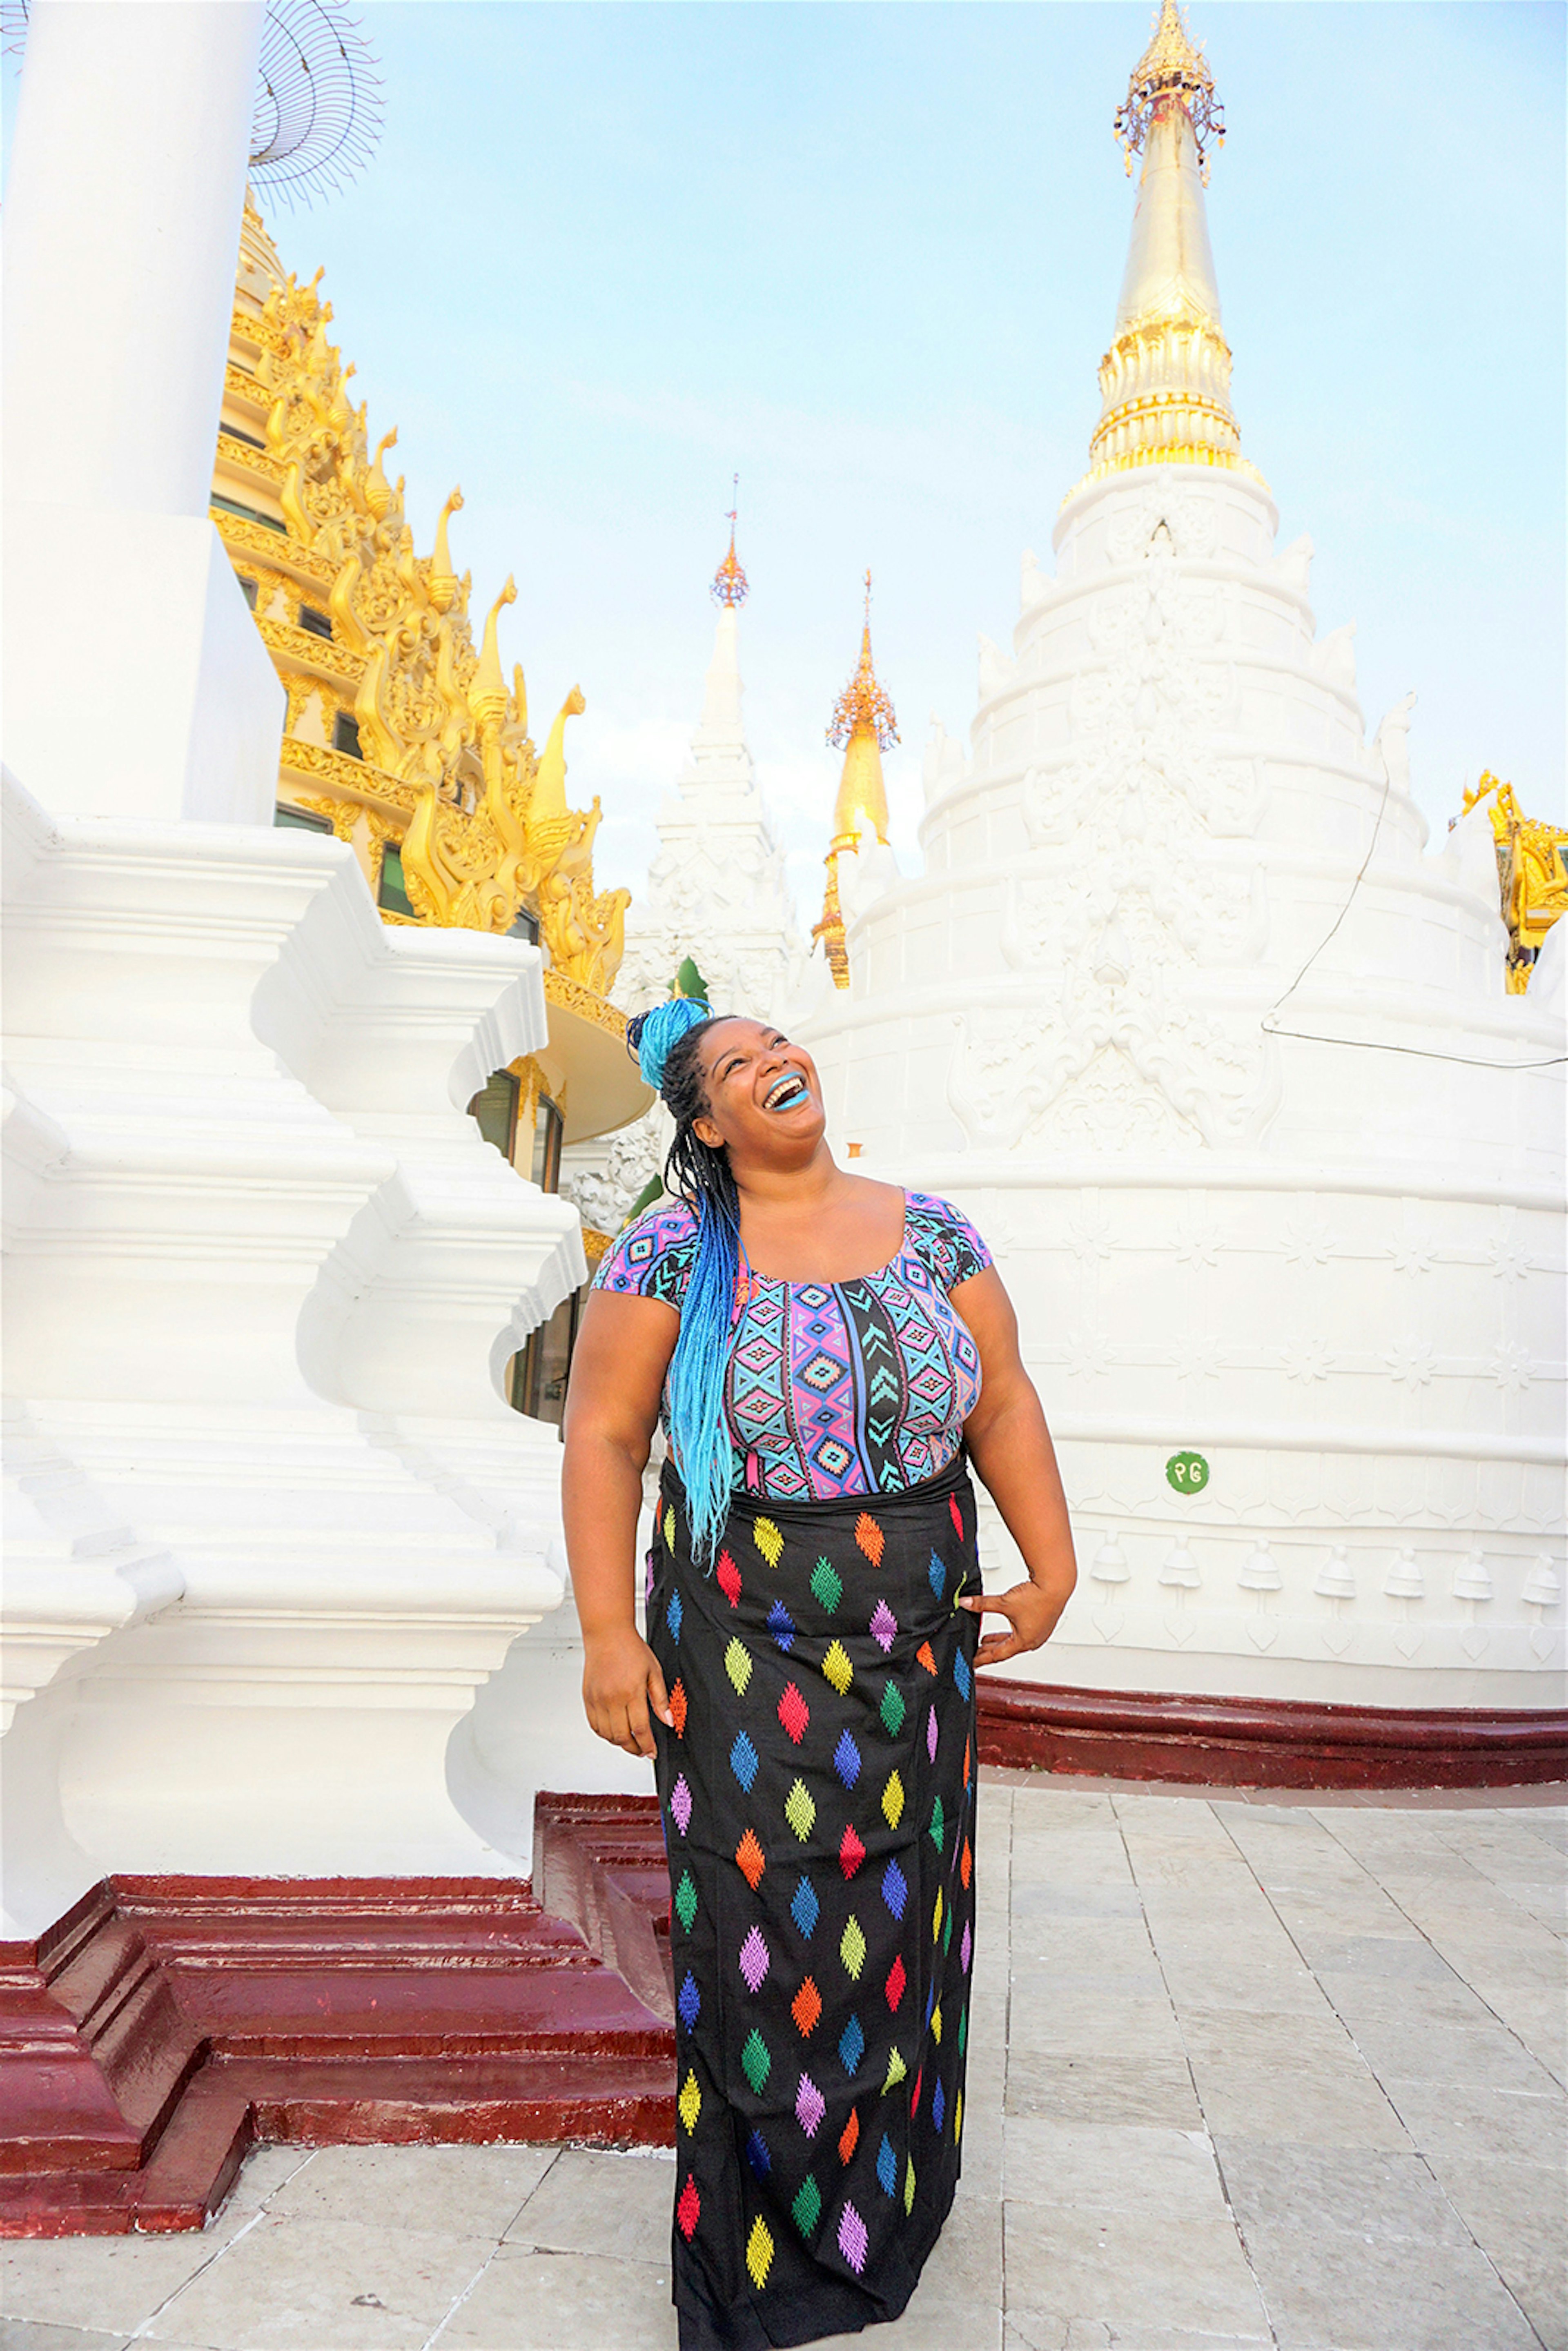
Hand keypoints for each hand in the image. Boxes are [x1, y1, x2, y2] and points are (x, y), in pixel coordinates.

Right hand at [582, 1626, 672, 1757]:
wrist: (607, 1634)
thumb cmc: (630, 1649)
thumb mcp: (654, 1672)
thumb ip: (660, 1699)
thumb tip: (668, 1721)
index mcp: (631, 1692)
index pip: (640, 1729)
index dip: (647, 1745)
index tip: (652, 1752)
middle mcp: (612, 1698)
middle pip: (622, 1736)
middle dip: (634, 1748)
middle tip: (642, 1750)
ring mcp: (597, 1699)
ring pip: (607, 1734)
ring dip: (619, 1743)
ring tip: (630, 1742)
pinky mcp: (587, 1698)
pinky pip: (594, 1725)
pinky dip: (604, 1734)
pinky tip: (613, 1732)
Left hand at [959, 1581, 1064, 1667]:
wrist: (1056, 1585)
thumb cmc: (1038, 1597)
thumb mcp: (1004, 1602)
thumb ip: (982, 1604)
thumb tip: (966, 1603)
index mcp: (1023, 1641)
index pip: (997, 1655)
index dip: (982, 1658)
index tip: (973, 1663)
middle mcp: (1033, 1641)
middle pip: (1006, 1650)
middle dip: (989, 1651)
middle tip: (976, 1653)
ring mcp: (1039, 1634)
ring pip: (1014, 1642)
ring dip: (999, 1642)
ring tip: (986, 1641)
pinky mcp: (1042, 1625)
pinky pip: (1023, 1635)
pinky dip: (1011, 1634)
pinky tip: (1006, 1630)